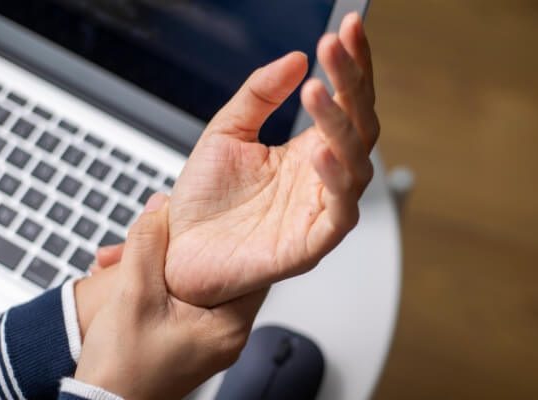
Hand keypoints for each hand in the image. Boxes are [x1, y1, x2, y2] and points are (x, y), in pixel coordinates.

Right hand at [75, 194, 265, 398]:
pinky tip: (128, 277)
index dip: (228, 238)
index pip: (250, 268)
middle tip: (156, 232)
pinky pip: (181, 301)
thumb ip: (148, 245)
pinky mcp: (189, 342)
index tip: (212, 217)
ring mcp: (208, 340)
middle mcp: (226, 335)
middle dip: (180, 249)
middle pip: (217, 273)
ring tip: (125, 259)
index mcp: (229, 326)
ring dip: (161, 266)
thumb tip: (160, 207)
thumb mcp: (133, 295)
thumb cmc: (122, 369)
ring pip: (193, 284)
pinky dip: (158, 285)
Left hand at [166, 13, 378, 305]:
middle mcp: (322, 178)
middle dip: (351, 83)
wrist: (178, 253)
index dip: (352, 65)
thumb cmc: (205, 201)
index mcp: (308, 151)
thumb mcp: (226, 131)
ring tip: (316, 91)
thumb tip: (295, 59)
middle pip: (359, 125)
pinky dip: (335, 181)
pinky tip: (319, 152)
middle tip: (335, 47)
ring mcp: (320, 209)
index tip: (348, 27)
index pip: (345, 101)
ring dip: (340, 125)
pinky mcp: (312, 244)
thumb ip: (259, 94)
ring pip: (356, 164)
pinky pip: (340, 212)